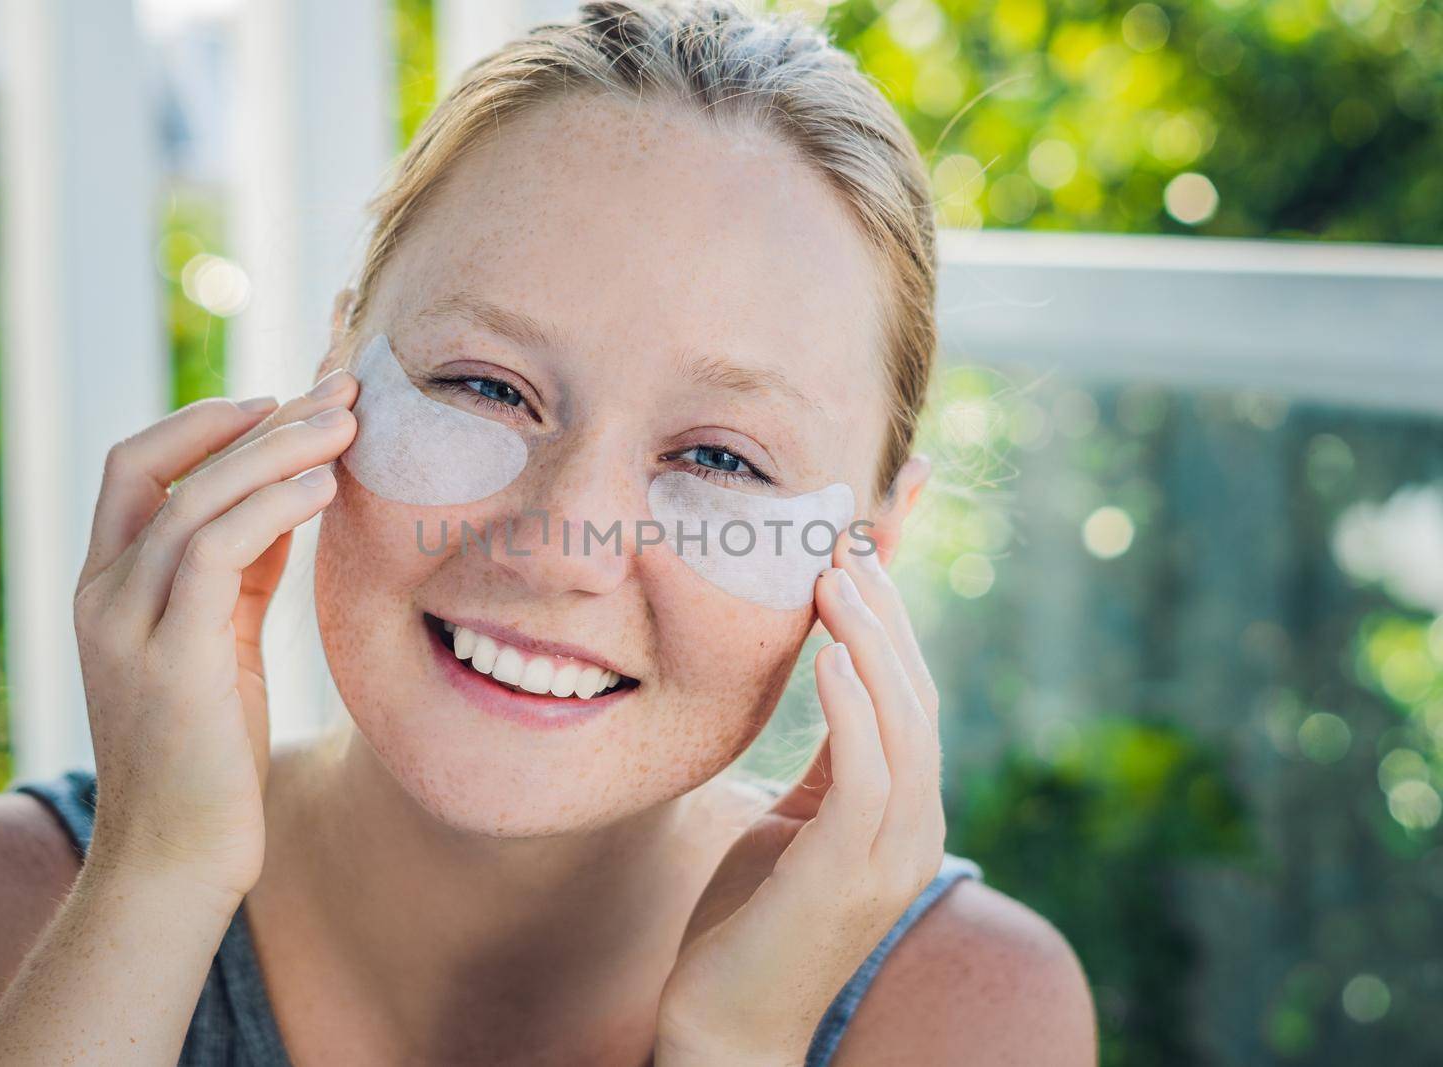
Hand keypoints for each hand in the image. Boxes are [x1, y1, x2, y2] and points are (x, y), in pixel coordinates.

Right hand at [72, 370, 358, 900]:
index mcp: (109, 588)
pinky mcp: (167, 657)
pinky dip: (270, 505)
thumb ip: (239, 574)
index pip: (138, 469)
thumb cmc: (209, 754)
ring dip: (274, 450)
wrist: (178, 858)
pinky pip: (212, 548)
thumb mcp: (221, 644)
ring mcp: (124, 624)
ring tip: (346, 425)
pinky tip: (325, 488)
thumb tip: (291, 500)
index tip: (288, 404)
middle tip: (337, 390)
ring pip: (191, 497)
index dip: (209, 425)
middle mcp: (102, 595)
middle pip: (159, 465)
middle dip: (254, 419)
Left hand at [654, 541, 945, 1065]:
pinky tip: (828, 655)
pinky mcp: (848, 875)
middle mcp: (914, 833)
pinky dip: (853, 708)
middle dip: (884, 620)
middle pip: (917, 702)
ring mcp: (890, 859)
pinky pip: (866, 775)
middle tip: (844, 549)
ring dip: (870, 645)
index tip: (854, 561)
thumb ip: (825, 764)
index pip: (911, 703)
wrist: (724, 1024)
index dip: (889, 630)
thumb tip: (829, 683)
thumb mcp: (793, 823)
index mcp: (902, 816)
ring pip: (903, 728)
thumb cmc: (750, 919)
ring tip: (834, 580)